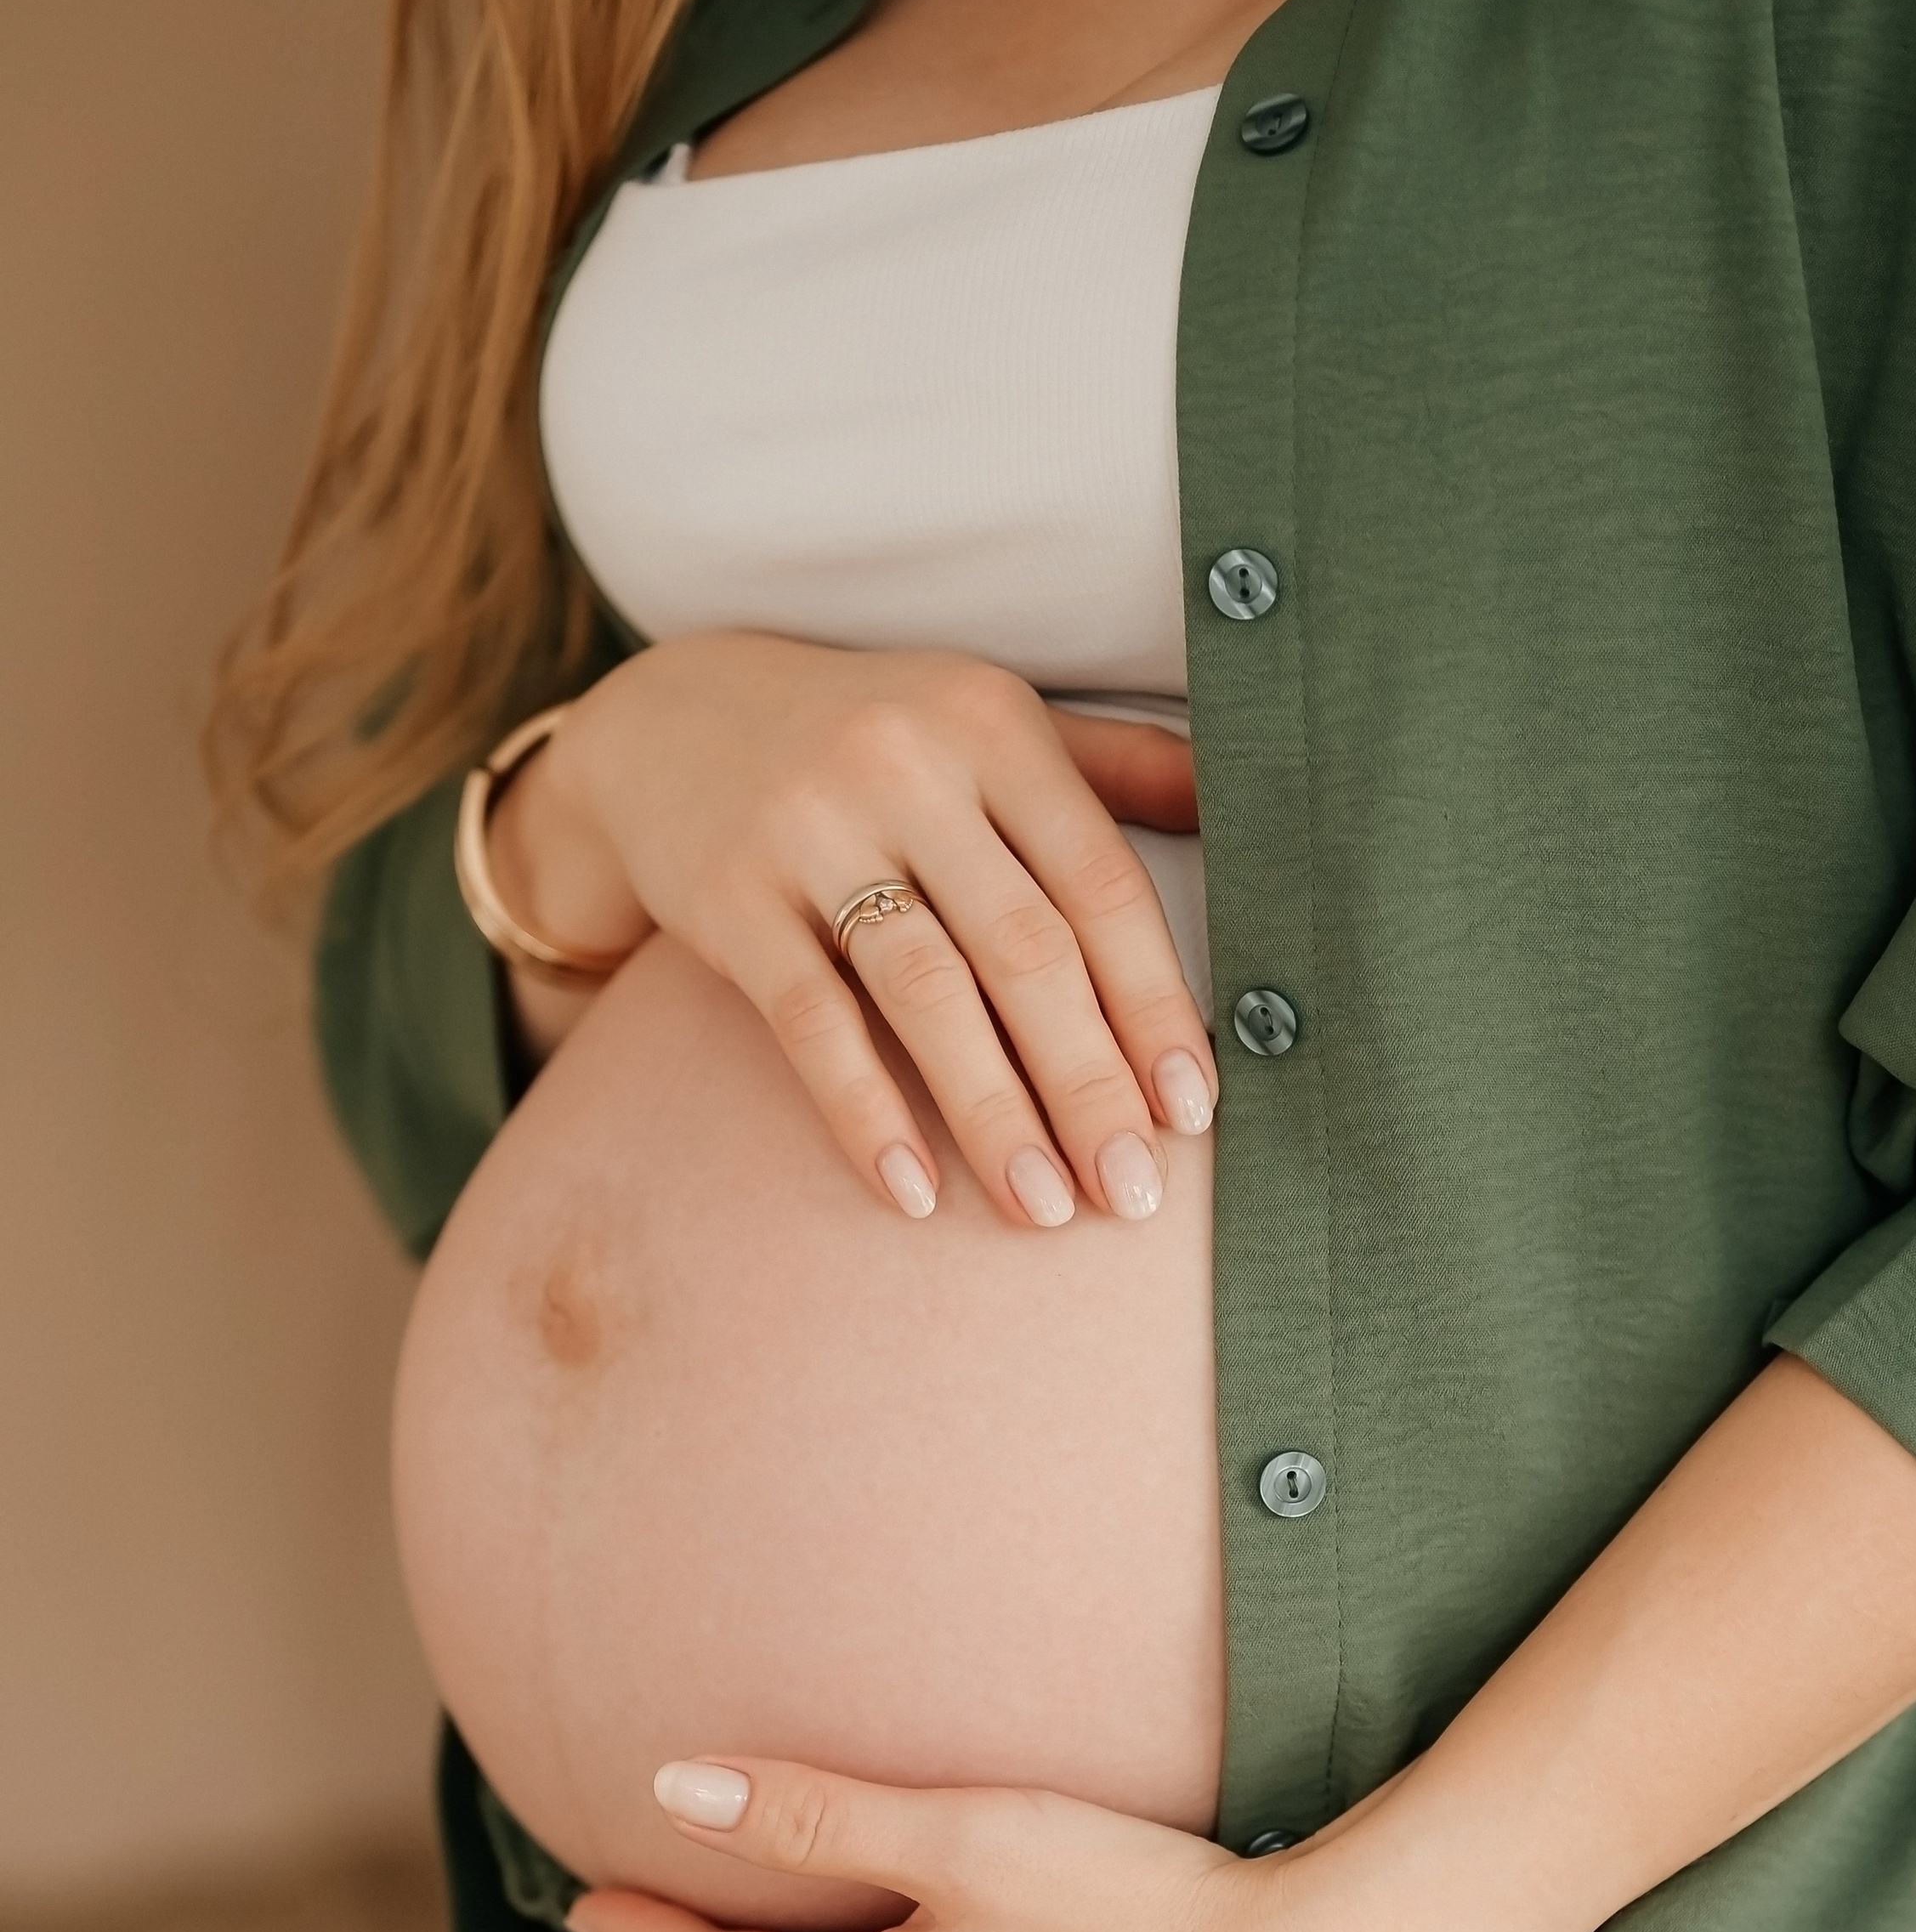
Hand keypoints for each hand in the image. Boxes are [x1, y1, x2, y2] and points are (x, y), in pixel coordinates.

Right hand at [490, 633, 1215, 1228]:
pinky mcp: (727, 893)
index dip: (1153, 1005)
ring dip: (994, 1115)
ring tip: (1044, 1210)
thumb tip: (1237, 801)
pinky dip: (865, 1112)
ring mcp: (809, 828)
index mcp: (993, 727)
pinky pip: (809, 1020)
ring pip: (926, 992)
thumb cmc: (869, 742)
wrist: (662, 721)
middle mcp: (905, 767)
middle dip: (1089, 1084)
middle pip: (1025, 950)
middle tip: (1134, 1194)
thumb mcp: (985, 723)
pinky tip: (913, 1191)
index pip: (1099, 885)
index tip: (1193, 1112)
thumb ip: (1112, 766)